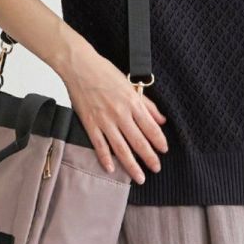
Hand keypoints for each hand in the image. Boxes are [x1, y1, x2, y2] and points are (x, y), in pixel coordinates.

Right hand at [59, 45, 168, 183]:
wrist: (79, 66)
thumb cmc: (104, 72)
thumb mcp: (130, 85)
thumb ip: (147, 104)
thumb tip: (161, 119)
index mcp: (132, 103)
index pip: (151, 127)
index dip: (159, 140)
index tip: (164, 150)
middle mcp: (120, 114)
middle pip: (138, 141)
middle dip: (149, 157)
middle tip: (156, 169)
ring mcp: (104, 120)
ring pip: (121, 148)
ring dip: (131, 165)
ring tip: (140, 177)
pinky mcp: (90, 123)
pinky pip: (99, 144)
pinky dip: (105, 158)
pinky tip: (112, 169)